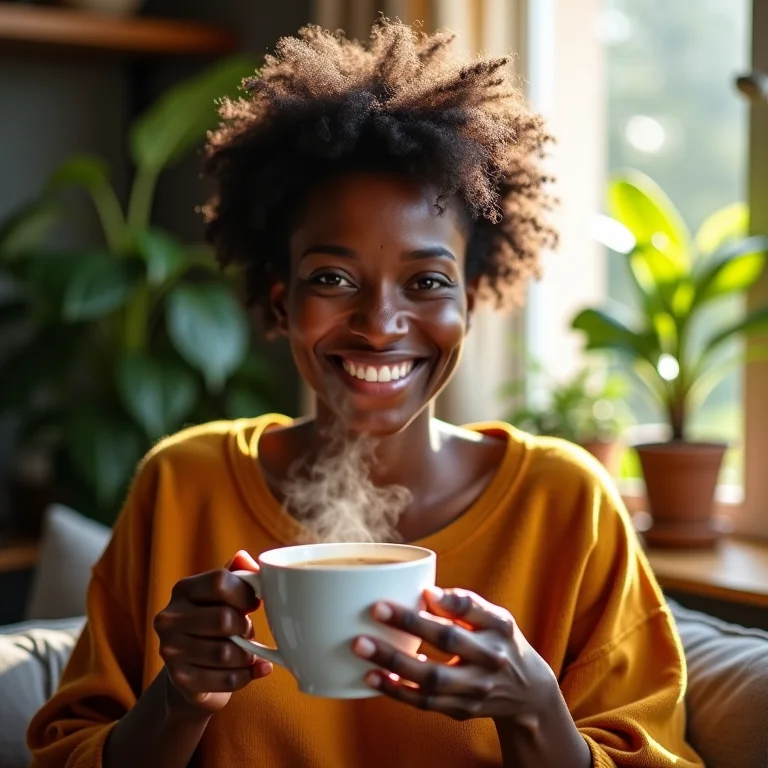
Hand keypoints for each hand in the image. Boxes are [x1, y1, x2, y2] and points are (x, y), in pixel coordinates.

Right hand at [153, 550, 272, 714]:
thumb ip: (237, 574)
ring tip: (249, 652)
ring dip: (247, 655)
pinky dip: (247, 676)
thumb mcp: (224, 595)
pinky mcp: (180, 680)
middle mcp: (169, 618)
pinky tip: (252, 670)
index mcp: (183, 589)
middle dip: (246, 628)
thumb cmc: (214, 622)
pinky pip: (226, 679)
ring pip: (226, 653)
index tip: (254, 603)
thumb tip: (245, 558)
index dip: (245, 593)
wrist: (191, 670)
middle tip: (248, 631)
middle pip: (224, 619)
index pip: (220, 582)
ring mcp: (171, 650)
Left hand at [352, 587, 556, 722]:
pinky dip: (398, 691)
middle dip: (410, 625)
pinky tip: (374, 677)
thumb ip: (465, 604)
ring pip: (431, 679)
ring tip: (362, 648)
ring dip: (394, 662)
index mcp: (498, 628)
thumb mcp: (494, 618)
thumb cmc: (499, 642)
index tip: (421, 590)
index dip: (446, 601)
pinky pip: (425, 703)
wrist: (526, 692)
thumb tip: (428, 592)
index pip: (470, 610)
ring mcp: (475, 689)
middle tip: (375, 610)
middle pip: (448, 642)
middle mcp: (489, 660)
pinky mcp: (460, 710)